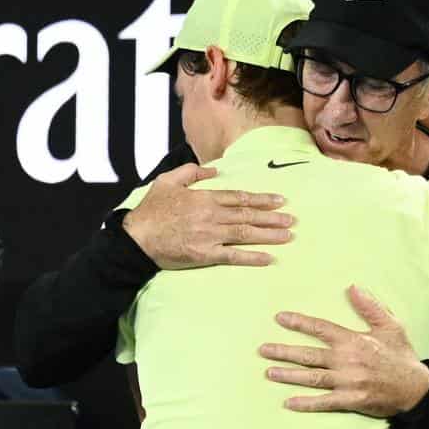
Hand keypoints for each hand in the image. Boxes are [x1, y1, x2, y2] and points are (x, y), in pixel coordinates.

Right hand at [122, 163, 294, 269]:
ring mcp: (210, 236)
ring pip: (246, 234)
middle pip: (248, 216)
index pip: (239, 198)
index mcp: (204, 198)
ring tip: (288, 235)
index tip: (279, 200)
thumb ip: (191, 173)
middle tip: (291, 219)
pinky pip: (233, 256)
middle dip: (273, 217)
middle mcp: (211, 216)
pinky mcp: (205, 254)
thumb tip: (213, 171)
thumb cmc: (150, 210)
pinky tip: (269, 258)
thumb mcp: (167, 181)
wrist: (136, 238)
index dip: (261, 199)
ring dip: (269, 235)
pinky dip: (252, 257)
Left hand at [261, 285, 428, 417]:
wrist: (416, 388)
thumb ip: (370, 306)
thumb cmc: (401, 355)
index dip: (299, 322)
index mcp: (354, 340)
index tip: (279, 318)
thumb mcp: (391, 325)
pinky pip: (324, 402)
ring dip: (289, 375)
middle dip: (284, 351)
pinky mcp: (352, 400)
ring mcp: (348, 382)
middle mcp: (347, 361)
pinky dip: (306, 403)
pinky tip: (289, 402)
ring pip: (312, 377)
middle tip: (262, 349)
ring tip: (269, 372)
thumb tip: (352, 287)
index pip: (321, 328)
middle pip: (309, 355)